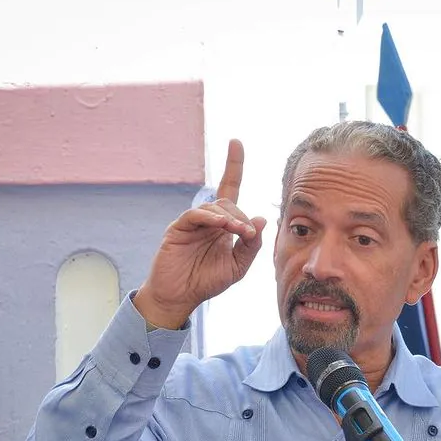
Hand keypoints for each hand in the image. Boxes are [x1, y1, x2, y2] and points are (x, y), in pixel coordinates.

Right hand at [134, 140, 266, 328]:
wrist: (179, 297)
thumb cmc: (206, 281)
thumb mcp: (237, 267)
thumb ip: (251, 245)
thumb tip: (262, 219)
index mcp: (222, 225)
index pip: (229, 189)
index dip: (233, 166)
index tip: (236, 142)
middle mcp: (207, 220)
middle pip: (227, 201)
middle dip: (240, 215)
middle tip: (247, 233)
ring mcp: (191, 223)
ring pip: (213, 206)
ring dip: (230, 217)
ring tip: (238, 232)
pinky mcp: (178, 229)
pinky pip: (195, 215)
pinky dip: (210, 217)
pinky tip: (221, 226)